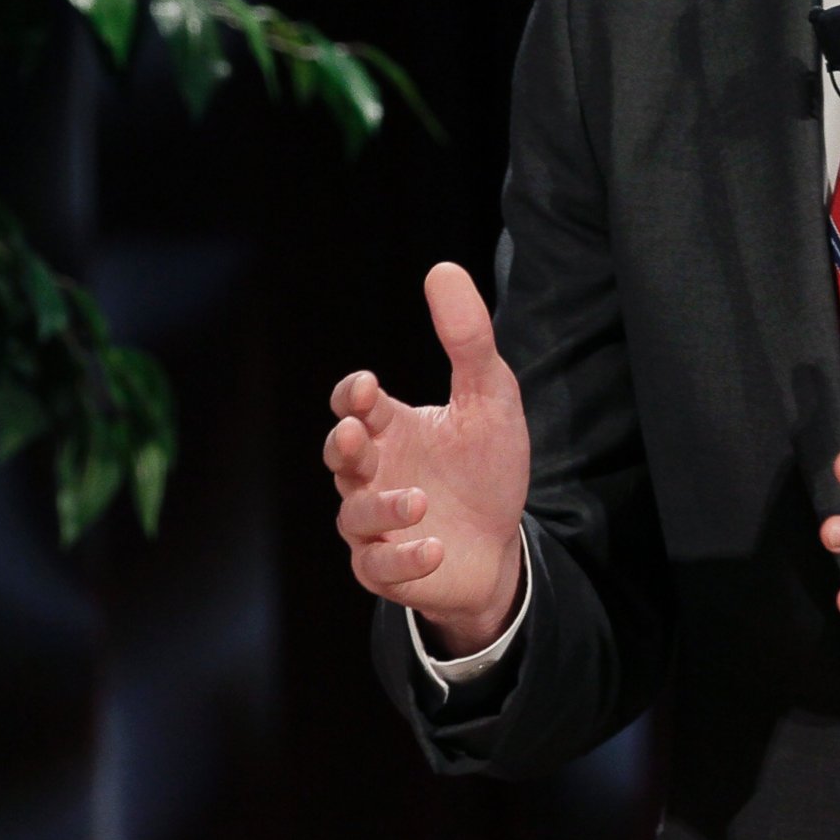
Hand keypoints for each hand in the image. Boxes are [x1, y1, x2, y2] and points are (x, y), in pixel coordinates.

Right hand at [326, 261, 529, 656]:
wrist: (502, 544)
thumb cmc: (489, 467)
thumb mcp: (490, 398)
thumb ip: (468, 339)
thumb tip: (442, 269)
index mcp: (392, 429)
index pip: (352, 405)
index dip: (351, 396)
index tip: (367, 388)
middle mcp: (375, 473)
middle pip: (337, 457)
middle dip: (341, 446)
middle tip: (356, 437)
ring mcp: (376, 525)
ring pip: (353, 516)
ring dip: (381, 508)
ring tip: (420, 501)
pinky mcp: (388, 570)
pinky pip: (376, 568)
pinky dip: (401, 559)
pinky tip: (433, 547)